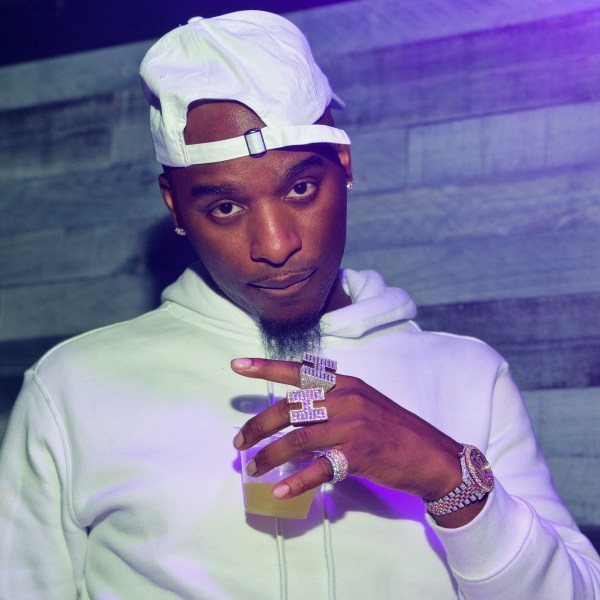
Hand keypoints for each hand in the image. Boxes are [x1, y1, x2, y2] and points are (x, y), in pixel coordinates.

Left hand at [231, 357, 480, 525]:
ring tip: (253, 468)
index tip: (237, 365)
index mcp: (344, 383)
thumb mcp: (362, 404)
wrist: (431, 455)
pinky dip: (297, 481)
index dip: (265, 368)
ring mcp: (353, 426)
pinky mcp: (359, 455)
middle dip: (258, 426)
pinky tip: (280, 490)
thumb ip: (329, 406)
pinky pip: (319, 468)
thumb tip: (291, 420)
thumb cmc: (392, 429)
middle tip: (239, 443)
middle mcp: (346, 399)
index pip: (299, 372)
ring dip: (269, 456)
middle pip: (289, 409)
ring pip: (297, 439)